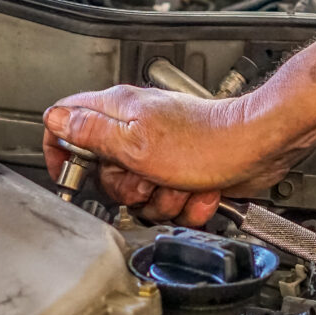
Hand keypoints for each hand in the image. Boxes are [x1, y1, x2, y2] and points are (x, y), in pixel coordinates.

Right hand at [43, 85, 292, 225]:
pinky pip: (169, 200)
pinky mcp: (184, 171)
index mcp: (120, 111)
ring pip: (138, 193)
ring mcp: (161, 150)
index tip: (70, 175)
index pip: (67, 121)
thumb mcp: (136, 143)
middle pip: (104, 172)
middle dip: (125, 188)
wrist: (259, 148)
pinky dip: (185, 202)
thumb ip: (92, 134)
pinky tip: (197, 191)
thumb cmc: (209, 141)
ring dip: (160, 199)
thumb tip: (56, 121)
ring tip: (178, 184)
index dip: (62, 151)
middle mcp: (138, 128)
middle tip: (143, 180)